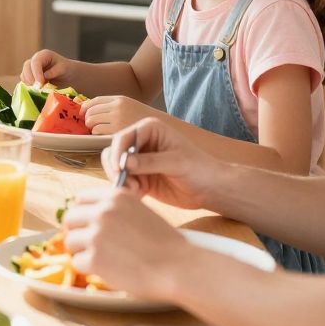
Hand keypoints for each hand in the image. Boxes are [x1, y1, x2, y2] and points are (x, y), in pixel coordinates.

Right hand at [21, 49, 70, 85]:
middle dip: (31, 78)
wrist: (68, 76)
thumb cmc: (67, 70)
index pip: (35, 62)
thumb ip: (54, 71)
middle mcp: (36, 60)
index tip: (40, 83)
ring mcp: (32, 68)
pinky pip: (25, 81)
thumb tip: (44, 77)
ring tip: (40, 89)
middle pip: (27, 67)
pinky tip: (37, 90)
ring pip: (24, 74)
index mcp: (44, 55)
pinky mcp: (30, 77)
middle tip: (38, 88)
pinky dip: (29, 86)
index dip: (36, 72)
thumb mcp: (64, 69)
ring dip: (29, 83)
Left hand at [63, 186, 188, 299]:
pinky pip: (77, 263)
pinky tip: (109, 271)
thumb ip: (115, 210)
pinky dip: (90, 270)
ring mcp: (96, 234)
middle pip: (70, 219)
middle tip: (91, 246)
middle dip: (78, 233)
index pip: (80, 198)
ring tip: (105, 260)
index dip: (82, 213)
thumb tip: (89, 216)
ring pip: (70, 242)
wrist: (179, 267)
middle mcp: (103, 211)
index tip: (86, 225)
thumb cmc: (165, 244)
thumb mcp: (140, 212)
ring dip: (83, 252)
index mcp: (115, 197)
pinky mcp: (94, 258)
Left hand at [81, 95, 161, 134]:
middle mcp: (117, 107)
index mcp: (120, 99)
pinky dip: (96, 134)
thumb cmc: (143, 120)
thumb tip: (90, 111)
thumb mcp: (129, 107)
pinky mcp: (117, 130)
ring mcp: (117, 118)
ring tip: (97, 131)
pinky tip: (103, 136)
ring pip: (91, 121)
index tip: (82, 114)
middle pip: (91, 111)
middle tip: (90, 126)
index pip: (95, 100)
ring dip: (91, 127)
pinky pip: (96, 131)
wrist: (162, 127)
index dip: (85, 107)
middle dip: (87, 119)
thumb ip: (113, 107)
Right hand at [99, 118, 223, 212]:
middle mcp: (141, 142)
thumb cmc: (199, 169)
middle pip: (113, 151)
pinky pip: (123, 182)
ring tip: (135, 191)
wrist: (210, 189)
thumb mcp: (176, 163)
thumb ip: (149, 162)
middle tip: (126, 185)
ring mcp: (138, 161)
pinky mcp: (139, 178)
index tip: (120, 170)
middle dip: (115, 168)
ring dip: (120, 180)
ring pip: (114, 168)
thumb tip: (123, 163)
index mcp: (149, 129)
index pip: (123, 137)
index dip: (118, 153)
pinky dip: (126, 190)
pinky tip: (140, 195)